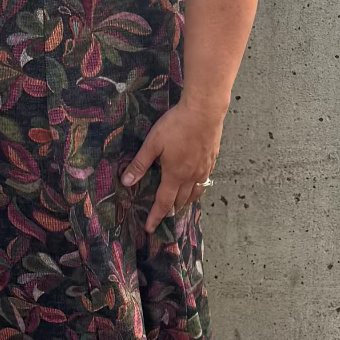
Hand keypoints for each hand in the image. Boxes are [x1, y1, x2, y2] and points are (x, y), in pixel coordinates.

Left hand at [122, 100, 226, 229]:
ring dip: (186, 202)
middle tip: (164, 218)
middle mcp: (191, 176)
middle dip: (171, 211)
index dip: (155, 217)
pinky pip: (205, 181)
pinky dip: (198, 189)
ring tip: (181, 207)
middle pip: (181, 201)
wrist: (205, 111)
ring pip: (195, 193)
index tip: (150, 228)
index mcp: (175, 175)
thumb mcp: (153, 143)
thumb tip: (127, 181)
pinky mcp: (212, 159)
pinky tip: (197, 185)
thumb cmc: (176, 125)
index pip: (163, 203)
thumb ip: (140, 163)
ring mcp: (204, 169)